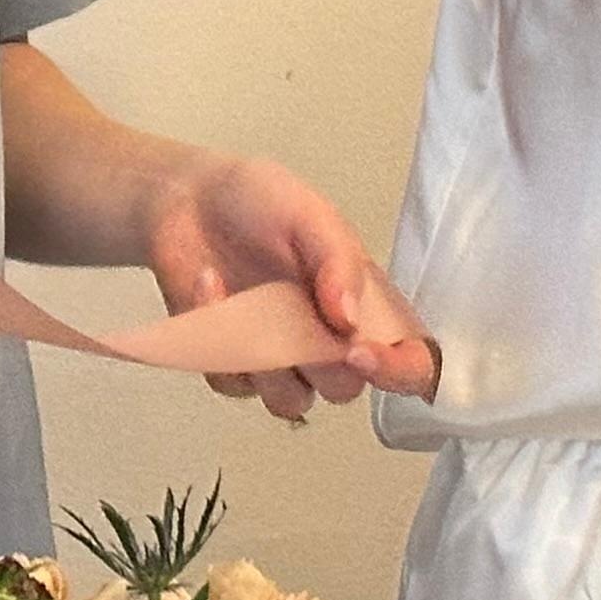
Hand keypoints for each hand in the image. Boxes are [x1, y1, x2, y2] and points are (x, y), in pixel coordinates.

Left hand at [143, 153, 440, 422]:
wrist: (190, 198)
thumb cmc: (260, 200)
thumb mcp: (309, 214)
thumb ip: (337, 260)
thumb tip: (350, 320)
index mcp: (365, 303)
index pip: (410, 360)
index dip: (400, 371)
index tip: (360, 351)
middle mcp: (327, 337)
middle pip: (344, 387)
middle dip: (317, 359)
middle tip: (290, 313)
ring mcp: (279, 355)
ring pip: (288, 401)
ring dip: (263, 360)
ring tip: (239, 294)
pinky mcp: (233, 363)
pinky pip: (232, 384)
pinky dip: (216, 342)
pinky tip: (208, 283)